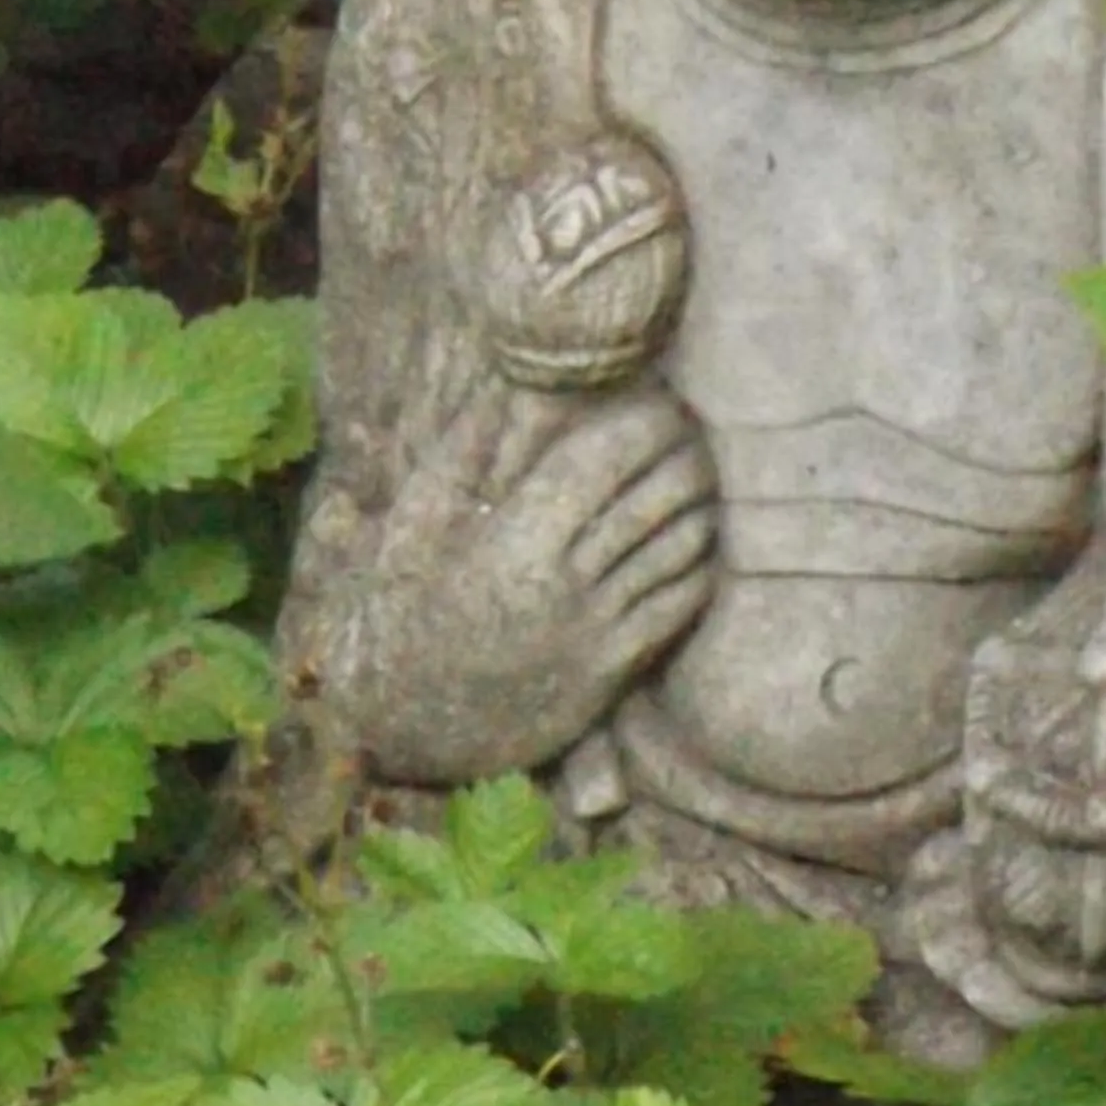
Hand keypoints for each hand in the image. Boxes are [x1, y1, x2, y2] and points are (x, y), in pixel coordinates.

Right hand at [343, 382, 714, 780]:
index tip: (661, 396)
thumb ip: (464, 450)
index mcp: (514, 541)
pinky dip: (700, 561)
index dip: (644, 419)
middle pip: (657, 495)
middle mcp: (565, 585)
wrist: (405, 726)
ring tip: (701, 474)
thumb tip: (510, 379)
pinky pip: (680, 604)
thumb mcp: (415, 524)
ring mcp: (594, 630)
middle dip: (687, 450)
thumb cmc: (404, 609)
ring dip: (701, 501)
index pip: (604, 458)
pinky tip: (697, 537)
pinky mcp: (612, 672)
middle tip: (692, 428)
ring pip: (680, 546)